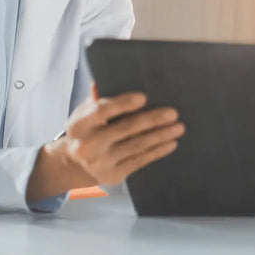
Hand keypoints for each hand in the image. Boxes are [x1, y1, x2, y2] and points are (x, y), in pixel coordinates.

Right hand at [26, 86, 184, 200]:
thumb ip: (97, 98)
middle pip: (125, 129)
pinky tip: (171, 143)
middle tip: (173, 113)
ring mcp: (100, 163)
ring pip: (136, 146)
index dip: (122, 104)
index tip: (144, 97)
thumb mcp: (85, 112)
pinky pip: (139, 161)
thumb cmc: (87, 128)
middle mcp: (87, 145)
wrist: (75, 163)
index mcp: (79, 125)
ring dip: (160, 136)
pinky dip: (157, 151)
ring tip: (179, 127)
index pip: (101, 111)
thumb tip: (106, 79)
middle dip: (152, 120)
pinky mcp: (113, 176)